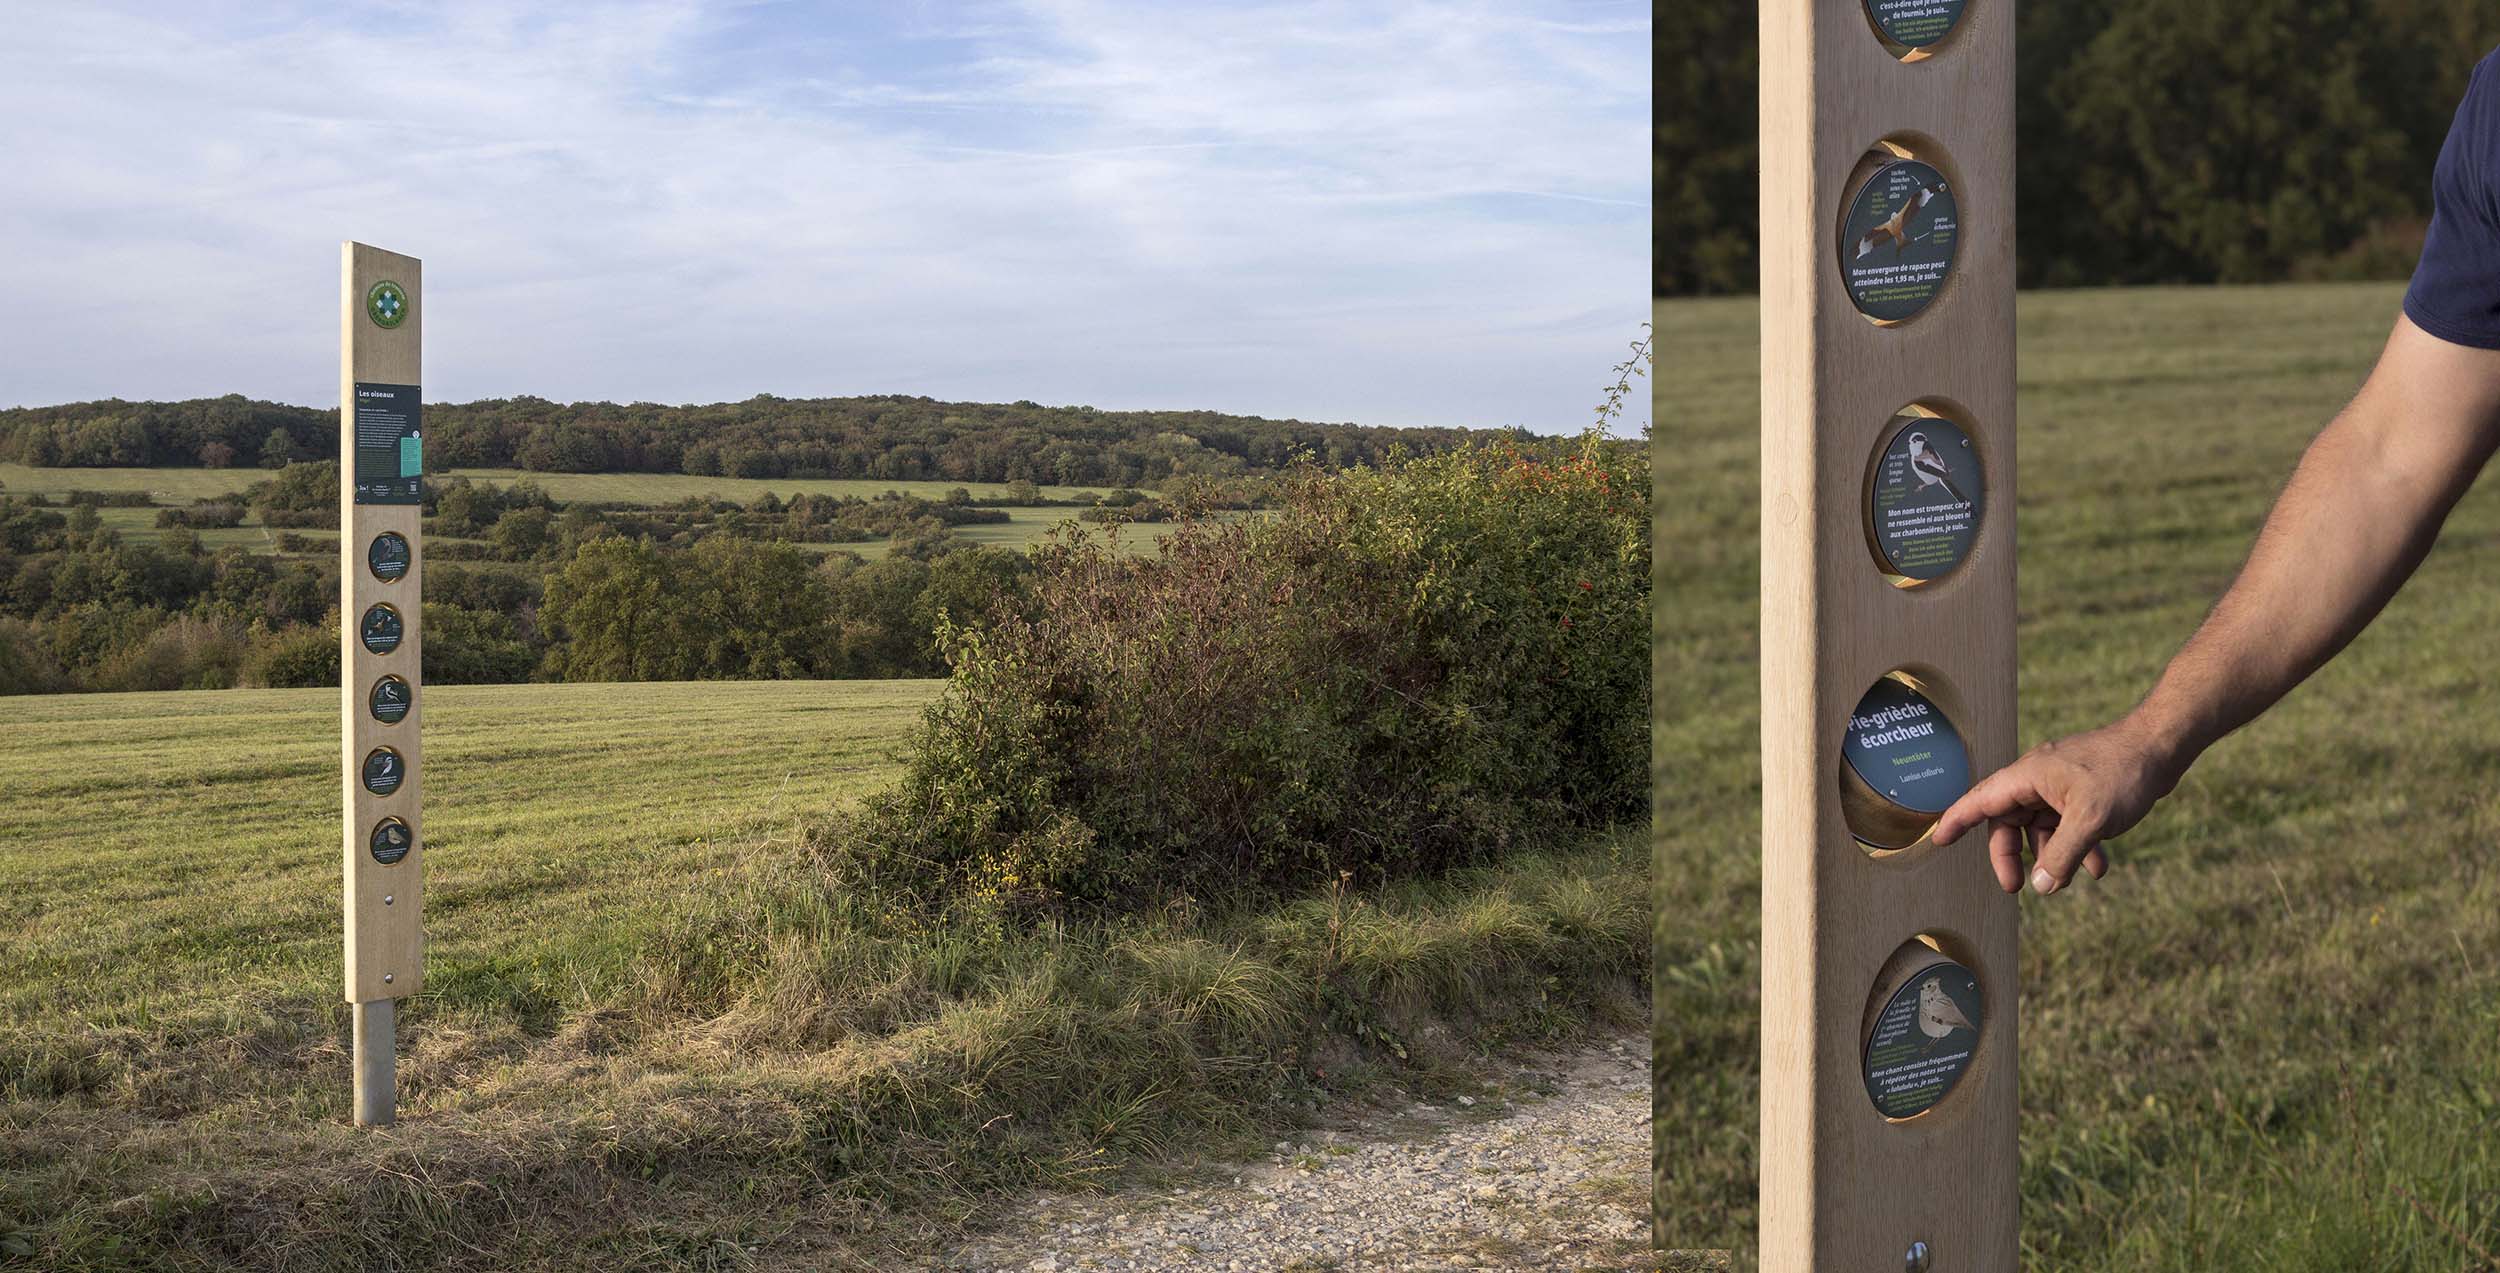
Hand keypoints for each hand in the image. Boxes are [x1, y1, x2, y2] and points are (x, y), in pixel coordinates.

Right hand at [1929, 718, 2186, 894]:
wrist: (2161, 747)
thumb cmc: (2122, 773)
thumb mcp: (2090, 821)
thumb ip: (2061, 855)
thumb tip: (2041, 886)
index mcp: (2027, 776)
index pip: (1980, 801)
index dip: (1957, 821)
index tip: (1938, 840)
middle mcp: (2037, 779)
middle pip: (2008, 821)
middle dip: (2011, 856)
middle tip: (2017, 887)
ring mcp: (2060, 786)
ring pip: (2040, 827)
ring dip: (2052, 855)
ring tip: (2071, 879)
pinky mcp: (2082, 793)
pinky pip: (2067, 825)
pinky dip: (2078, 847)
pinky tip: (2099, 866)